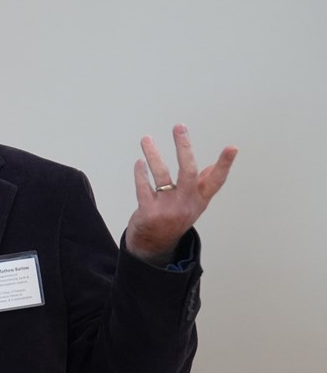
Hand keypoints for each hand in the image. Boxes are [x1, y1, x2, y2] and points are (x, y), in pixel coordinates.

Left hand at [125, 124, 237, 265]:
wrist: (154, 245)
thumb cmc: (174, 218)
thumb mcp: (193, 204)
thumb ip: (202, 184)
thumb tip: (213, 166)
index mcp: (199, 199)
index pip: (216, 181)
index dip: (224, 164)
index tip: (232, 148)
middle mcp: (185, 203)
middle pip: (188, 171)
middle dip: (184, 148)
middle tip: (180, 127)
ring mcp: (167, 208)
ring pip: (161, 175)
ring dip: (153, 155)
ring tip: (146, 139)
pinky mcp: (148, 212)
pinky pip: (144, 187)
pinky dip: (141, 173)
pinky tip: (139, 163)